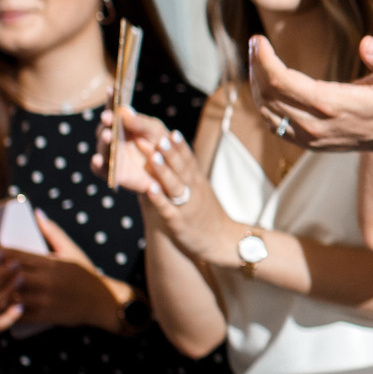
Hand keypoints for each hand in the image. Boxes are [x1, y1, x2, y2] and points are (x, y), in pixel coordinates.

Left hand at [12, 212, 134, 332]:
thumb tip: (37, 213)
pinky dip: (5, 310)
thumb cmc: (86, 275)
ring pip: (12, 293)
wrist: (103, 302)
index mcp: (50, 262)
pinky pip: (20, 313)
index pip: (16, 253)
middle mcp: (45, 280)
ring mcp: (45, 298)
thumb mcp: (72, 251)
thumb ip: (52, 232)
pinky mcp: (46, 315)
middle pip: (9, 272)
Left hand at [94, 104, 237, 263]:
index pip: (190, 160)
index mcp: (198, 181)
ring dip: (164, 171)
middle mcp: (194, 191)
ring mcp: (187, 206)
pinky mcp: (179, 222)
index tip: (172, 132)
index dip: (181, 147)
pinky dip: (159, 198)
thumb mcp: (200, 190)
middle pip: (183, 169)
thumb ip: (186, 174)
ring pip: (175, 186)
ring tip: (153, 156)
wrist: (222, 241)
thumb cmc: (206, 214)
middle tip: (161, 137)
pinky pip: (168, 208)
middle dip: (171, 152)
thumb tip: (170, 156)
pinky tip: (149, 188)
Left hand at [251, 34, 372, 162]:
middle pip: (268, 94)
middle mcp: (316, 124)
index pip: (281, 81)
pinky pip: (274, 125)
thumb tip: (367, 43)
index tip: (258, 39)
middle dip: (256, 66)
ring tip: (258, 60)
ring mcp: (310, 137)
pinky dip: (263, 104)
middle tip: (255, 43)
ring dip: (256, 85)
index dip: (264, 59)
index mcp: (332, 104)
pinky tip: (265, 86)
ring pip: (266, 111)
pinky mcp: (309, 143)